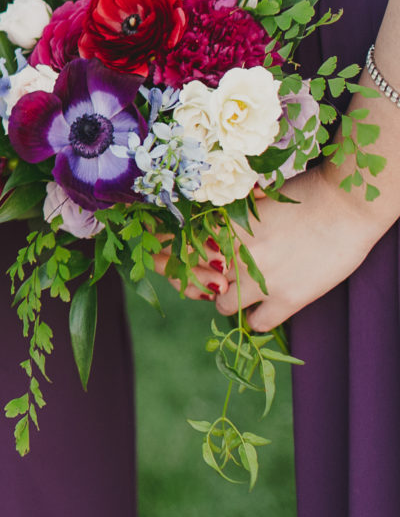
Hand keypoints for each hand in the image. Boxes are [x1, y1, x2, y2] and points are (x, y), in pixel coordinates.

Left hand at [176, 167, 390, 331]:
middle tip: (212, 277)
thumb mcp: (252, 200)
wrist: (347, 205)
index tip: (170, 257)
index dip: (169, 254)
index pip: (176, 246)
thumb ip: (226, 219)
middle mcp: (233, 254)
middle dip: (198, 279)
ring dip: (228, 299)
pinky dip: (257, 318)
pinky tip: (263, 308)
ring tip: (241, 290)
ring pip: (222, 304)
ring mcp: (259, 279)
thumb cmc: (304, 193)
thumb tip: (205, 231)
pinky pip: (257, 323)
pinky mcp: (287, 299)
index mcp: (221, 226)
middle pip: (194, 278)